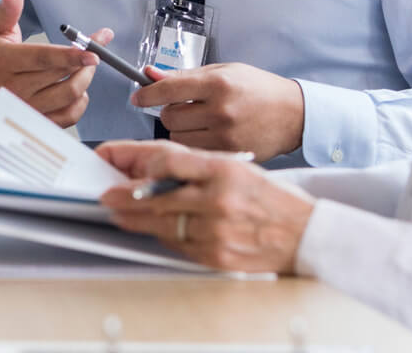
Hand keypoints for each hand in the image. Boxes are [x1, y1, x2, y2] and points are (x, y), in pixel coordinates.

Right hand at [0, 0, 106, 126]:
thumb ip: (7, 8)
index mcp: (3, 62)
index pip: (43, 59)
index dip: (70, 56)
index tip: (94, 52)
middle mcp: (14, 90)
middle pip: (62, 78)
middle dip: (86, 62)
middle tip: (95, 49)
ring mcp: (26, 110)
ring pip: (68, 97)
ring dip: (85, 80)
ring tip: (85, 66)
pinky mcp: (35, 122)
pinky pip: (68, 117)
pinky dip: (80, 102)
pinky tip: (77, 88)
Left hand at [96, 140, 314, 273]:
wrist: (306, 233)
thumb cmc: (271, 197)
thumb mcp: (237, 166)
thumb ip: (195, 165)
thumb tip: (150, 166)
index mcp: (223, 168)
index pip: (165, 158)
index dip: (131, 157)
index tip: (109, 157)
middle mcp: (218, 198)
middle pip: (155, 195)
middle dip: (124, 195)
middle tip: (105, 193)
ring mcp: (216, 229)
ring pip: (161, 223)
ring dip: (135, 218)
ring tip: (120, 212)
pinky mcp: (216, 255)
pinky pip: (177, 245)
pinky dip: (164, 236)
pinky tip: (157, 229)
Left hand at [129, 63, 305, 160]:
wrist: (294, 115)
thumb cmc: (259, 89)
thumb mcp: (224, 71)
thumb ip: (185, 75)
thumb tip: (150, 73)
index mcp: (218, 84)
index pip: (169, 89)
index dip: (147, 94)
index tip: (138, 97)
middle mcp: (220, 111)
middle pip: (168, 117)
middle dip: (170, 112)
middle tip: (187, 108)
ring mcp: (225, 136)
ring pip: (176, 138)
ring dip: (180, 130)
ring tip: (201, 122)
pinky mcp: (229, 154)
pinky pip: (193, 152)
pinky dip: (193, 145)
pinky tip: (209, 136)